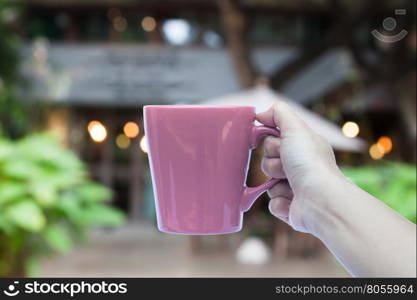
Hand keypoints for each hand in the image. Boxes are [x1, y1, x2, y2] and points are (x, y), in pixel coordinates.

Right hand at [257, 101, 344, 233]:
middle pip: (267, 162)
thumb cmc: (310, 163)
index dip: (271, 143)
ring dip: (276, 184)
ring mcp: (296, 188)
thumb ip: (279, 113)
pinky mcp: (291, 208)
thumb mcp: (295, 128)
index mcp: (303, 148)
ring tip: (292, 186)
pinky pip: (272, 203)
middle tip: (287, 167)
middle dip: (273, 164)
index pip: (273, 141)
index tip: (280, 145)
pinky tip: (292, 201)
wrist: (320, 200)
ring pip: (268, 184)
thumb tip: (261, 114)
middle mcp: (301, 167)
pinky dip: (280, 202)